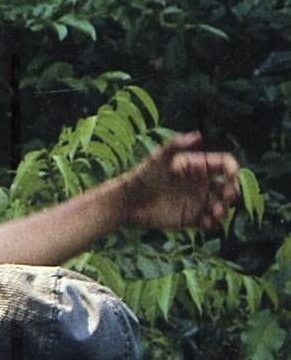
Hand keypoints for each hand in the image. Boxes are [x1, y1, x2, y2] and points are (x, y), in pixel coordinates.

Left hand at [119, 133, 239, 231]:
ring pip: (220, 205)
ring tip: (216, 213)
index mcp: (198, 166)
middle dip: (232, 191)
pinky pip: (208, 222)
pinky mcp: (191, 218)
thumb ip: (176, 145)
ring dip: (223, 210)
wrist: (128, 202)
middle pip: (227, 186)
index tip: (232, 175)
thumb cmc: (143, 175)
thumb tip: (198, 135)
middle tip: (228, 196)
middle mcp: (201, 183)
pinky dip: (212, 224)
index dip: (232, 168)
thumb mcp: (158, 158)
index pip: (223, 164)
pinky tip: (207, 224)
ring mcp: (197, 201)